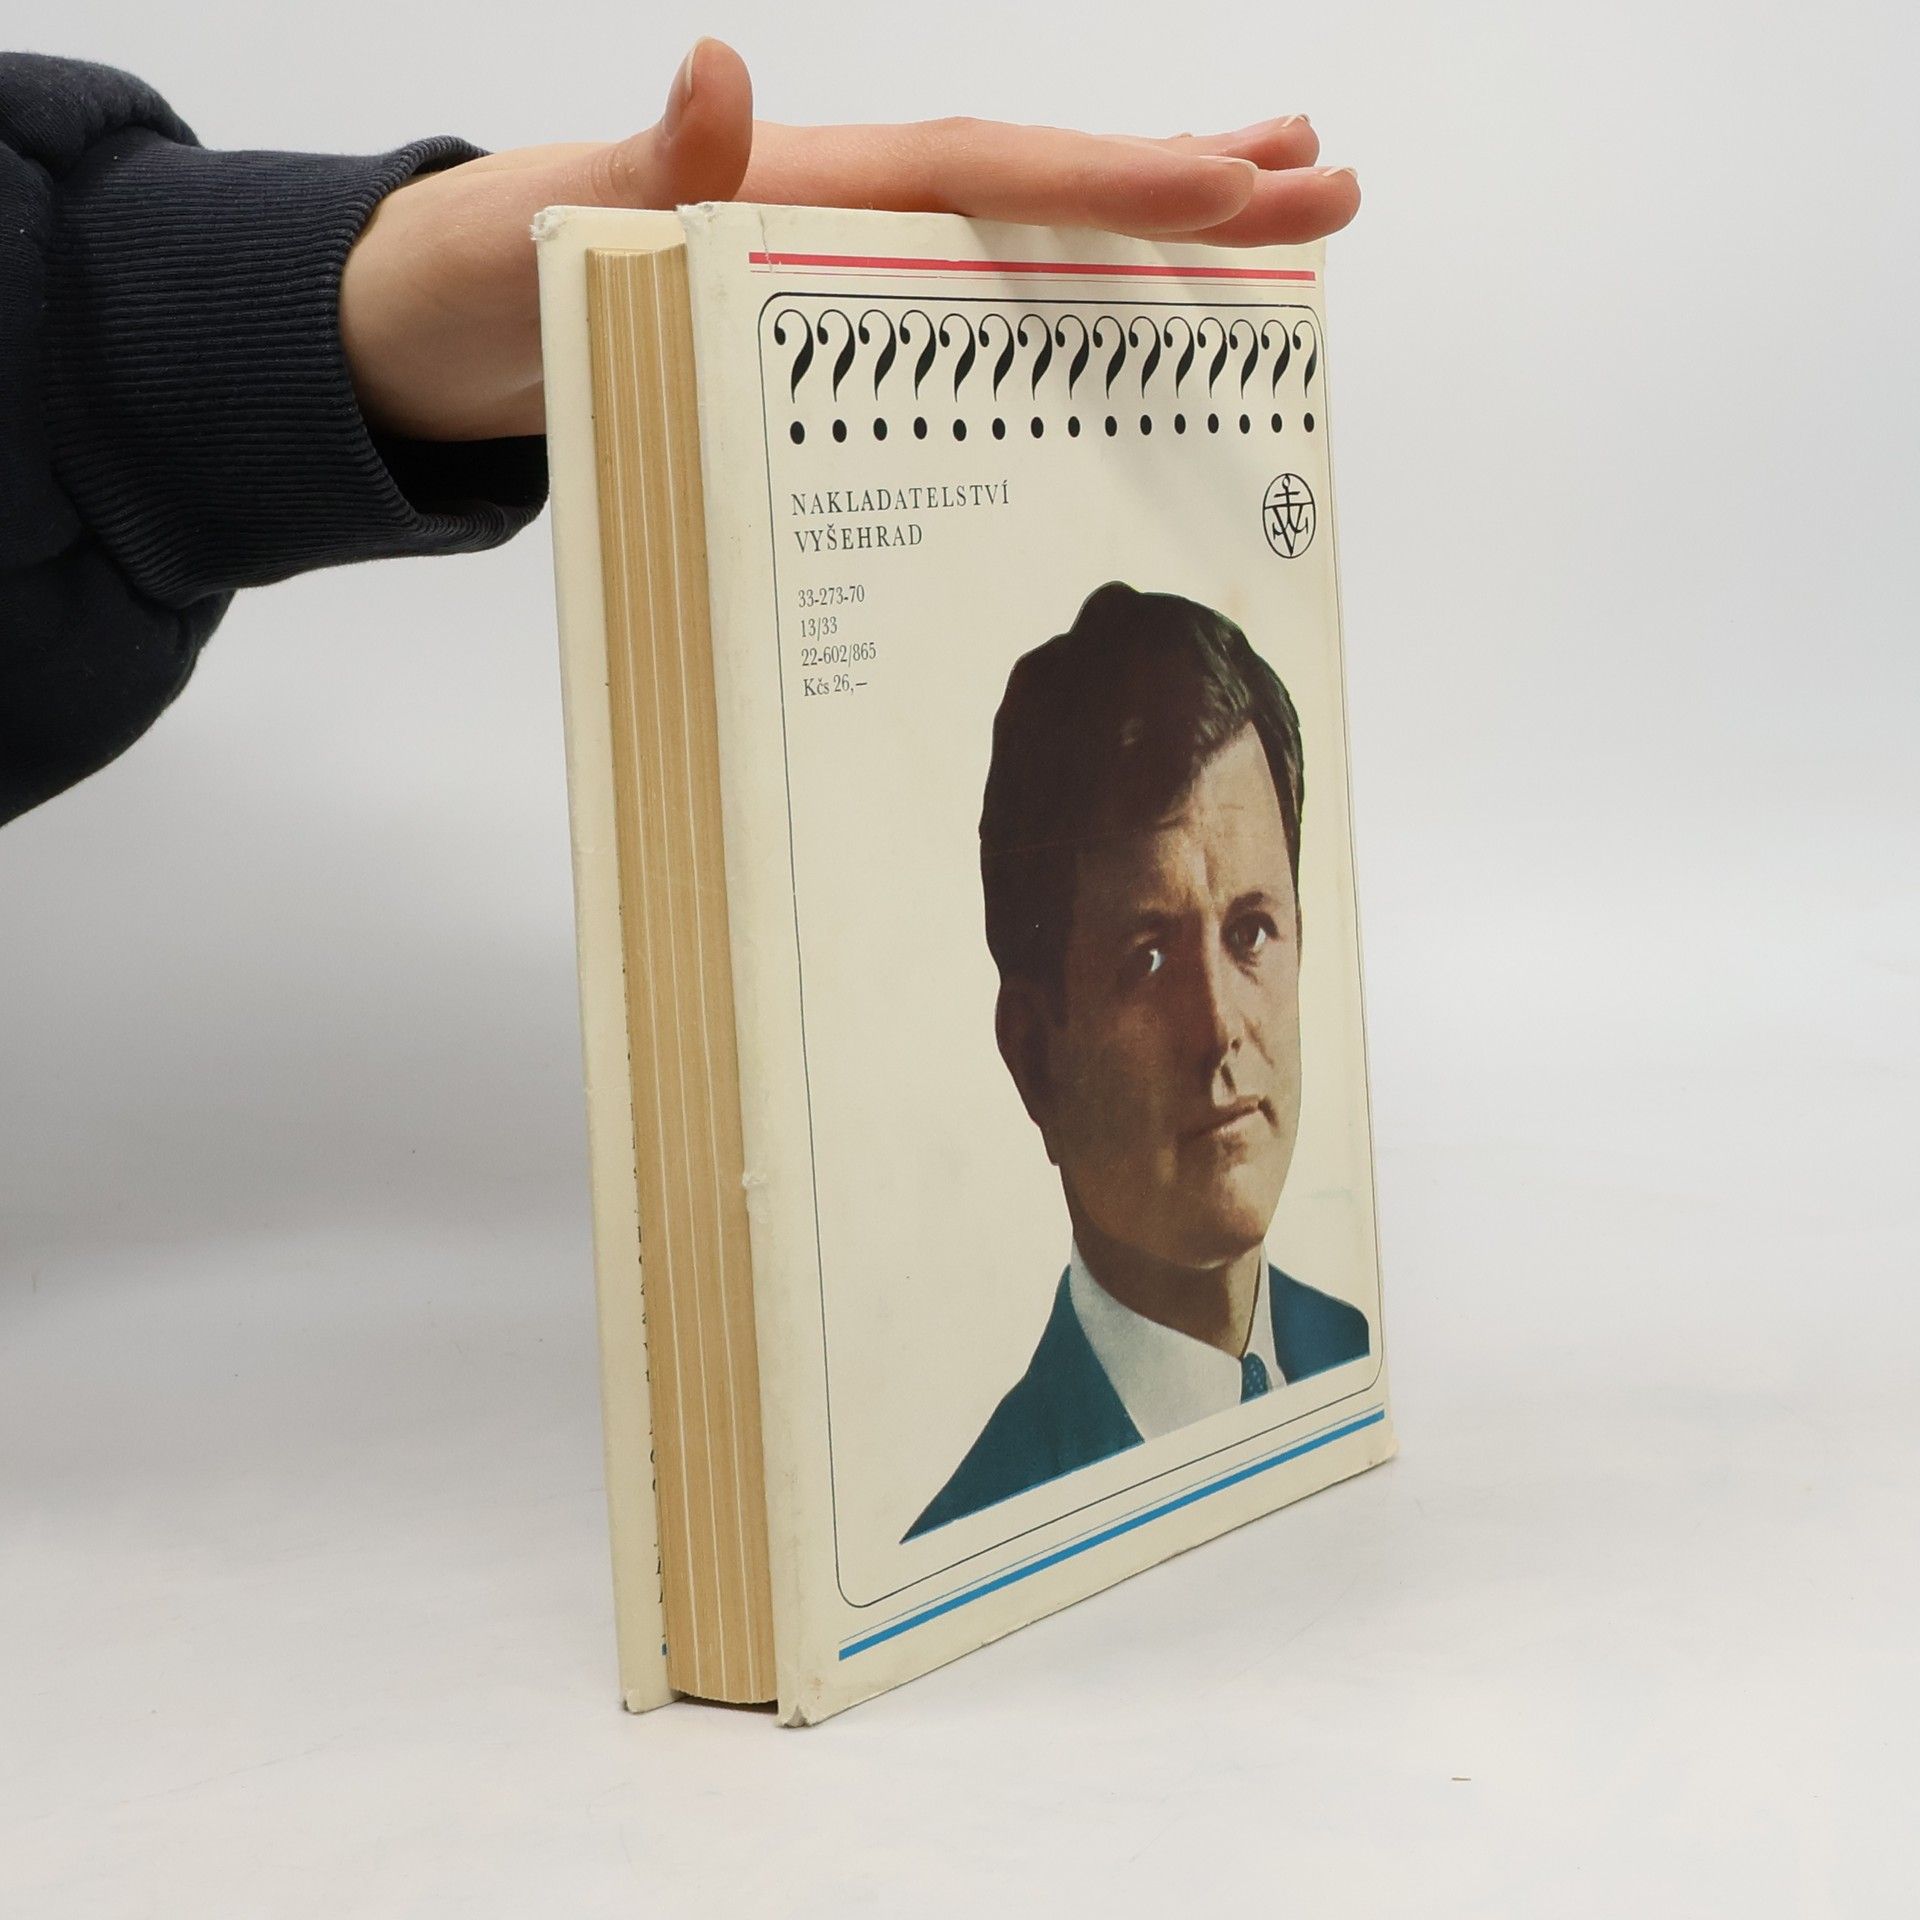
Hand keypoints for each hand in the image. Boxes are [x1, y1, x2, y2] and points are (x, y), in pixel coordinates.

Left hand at [340, 38, 1359, 441]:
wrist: (440, 337)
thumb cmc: (500, 278)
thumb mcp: (563, 225)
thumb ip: (658, 171)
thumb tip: (718, 75)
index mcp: (813, 188)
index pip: (996, 176)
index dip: (1122, 185)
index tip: (1246, 187)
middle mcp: (850, 213)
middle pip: (1048, 192)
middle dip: (1190, 191)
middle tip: (1327, 185)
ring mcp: (846, 267)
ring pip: (1025, 239)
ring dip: (1148, 232)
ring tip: (1269, 215)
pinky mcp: (829, 323)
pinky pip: (969, 308)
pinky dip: (1055, 302)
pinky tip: (1111, 319)